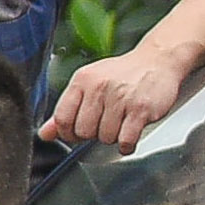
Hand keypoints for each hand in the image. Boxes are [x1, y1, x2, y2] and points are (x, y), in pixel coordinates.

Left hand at [36, 39, 194, 149]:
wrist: (159, 60)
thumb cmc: (124, 74)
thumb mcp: (90, 84)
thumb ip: (67, 110)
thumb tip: (45, 134)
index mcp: (82, 80)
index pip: (62, 118)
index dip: (68, 132)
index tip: (77, 133)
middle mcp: (99, 87)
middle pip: (83, 131)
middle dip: (94, 134)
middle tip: (105, 124)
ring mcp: (121, 98)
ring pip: (105, 137)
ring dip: (113, 137)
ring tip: (121, 122)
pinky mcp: (140, 109)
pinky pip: (126, 140)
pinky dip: (127, 144)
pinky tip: (130, 134)